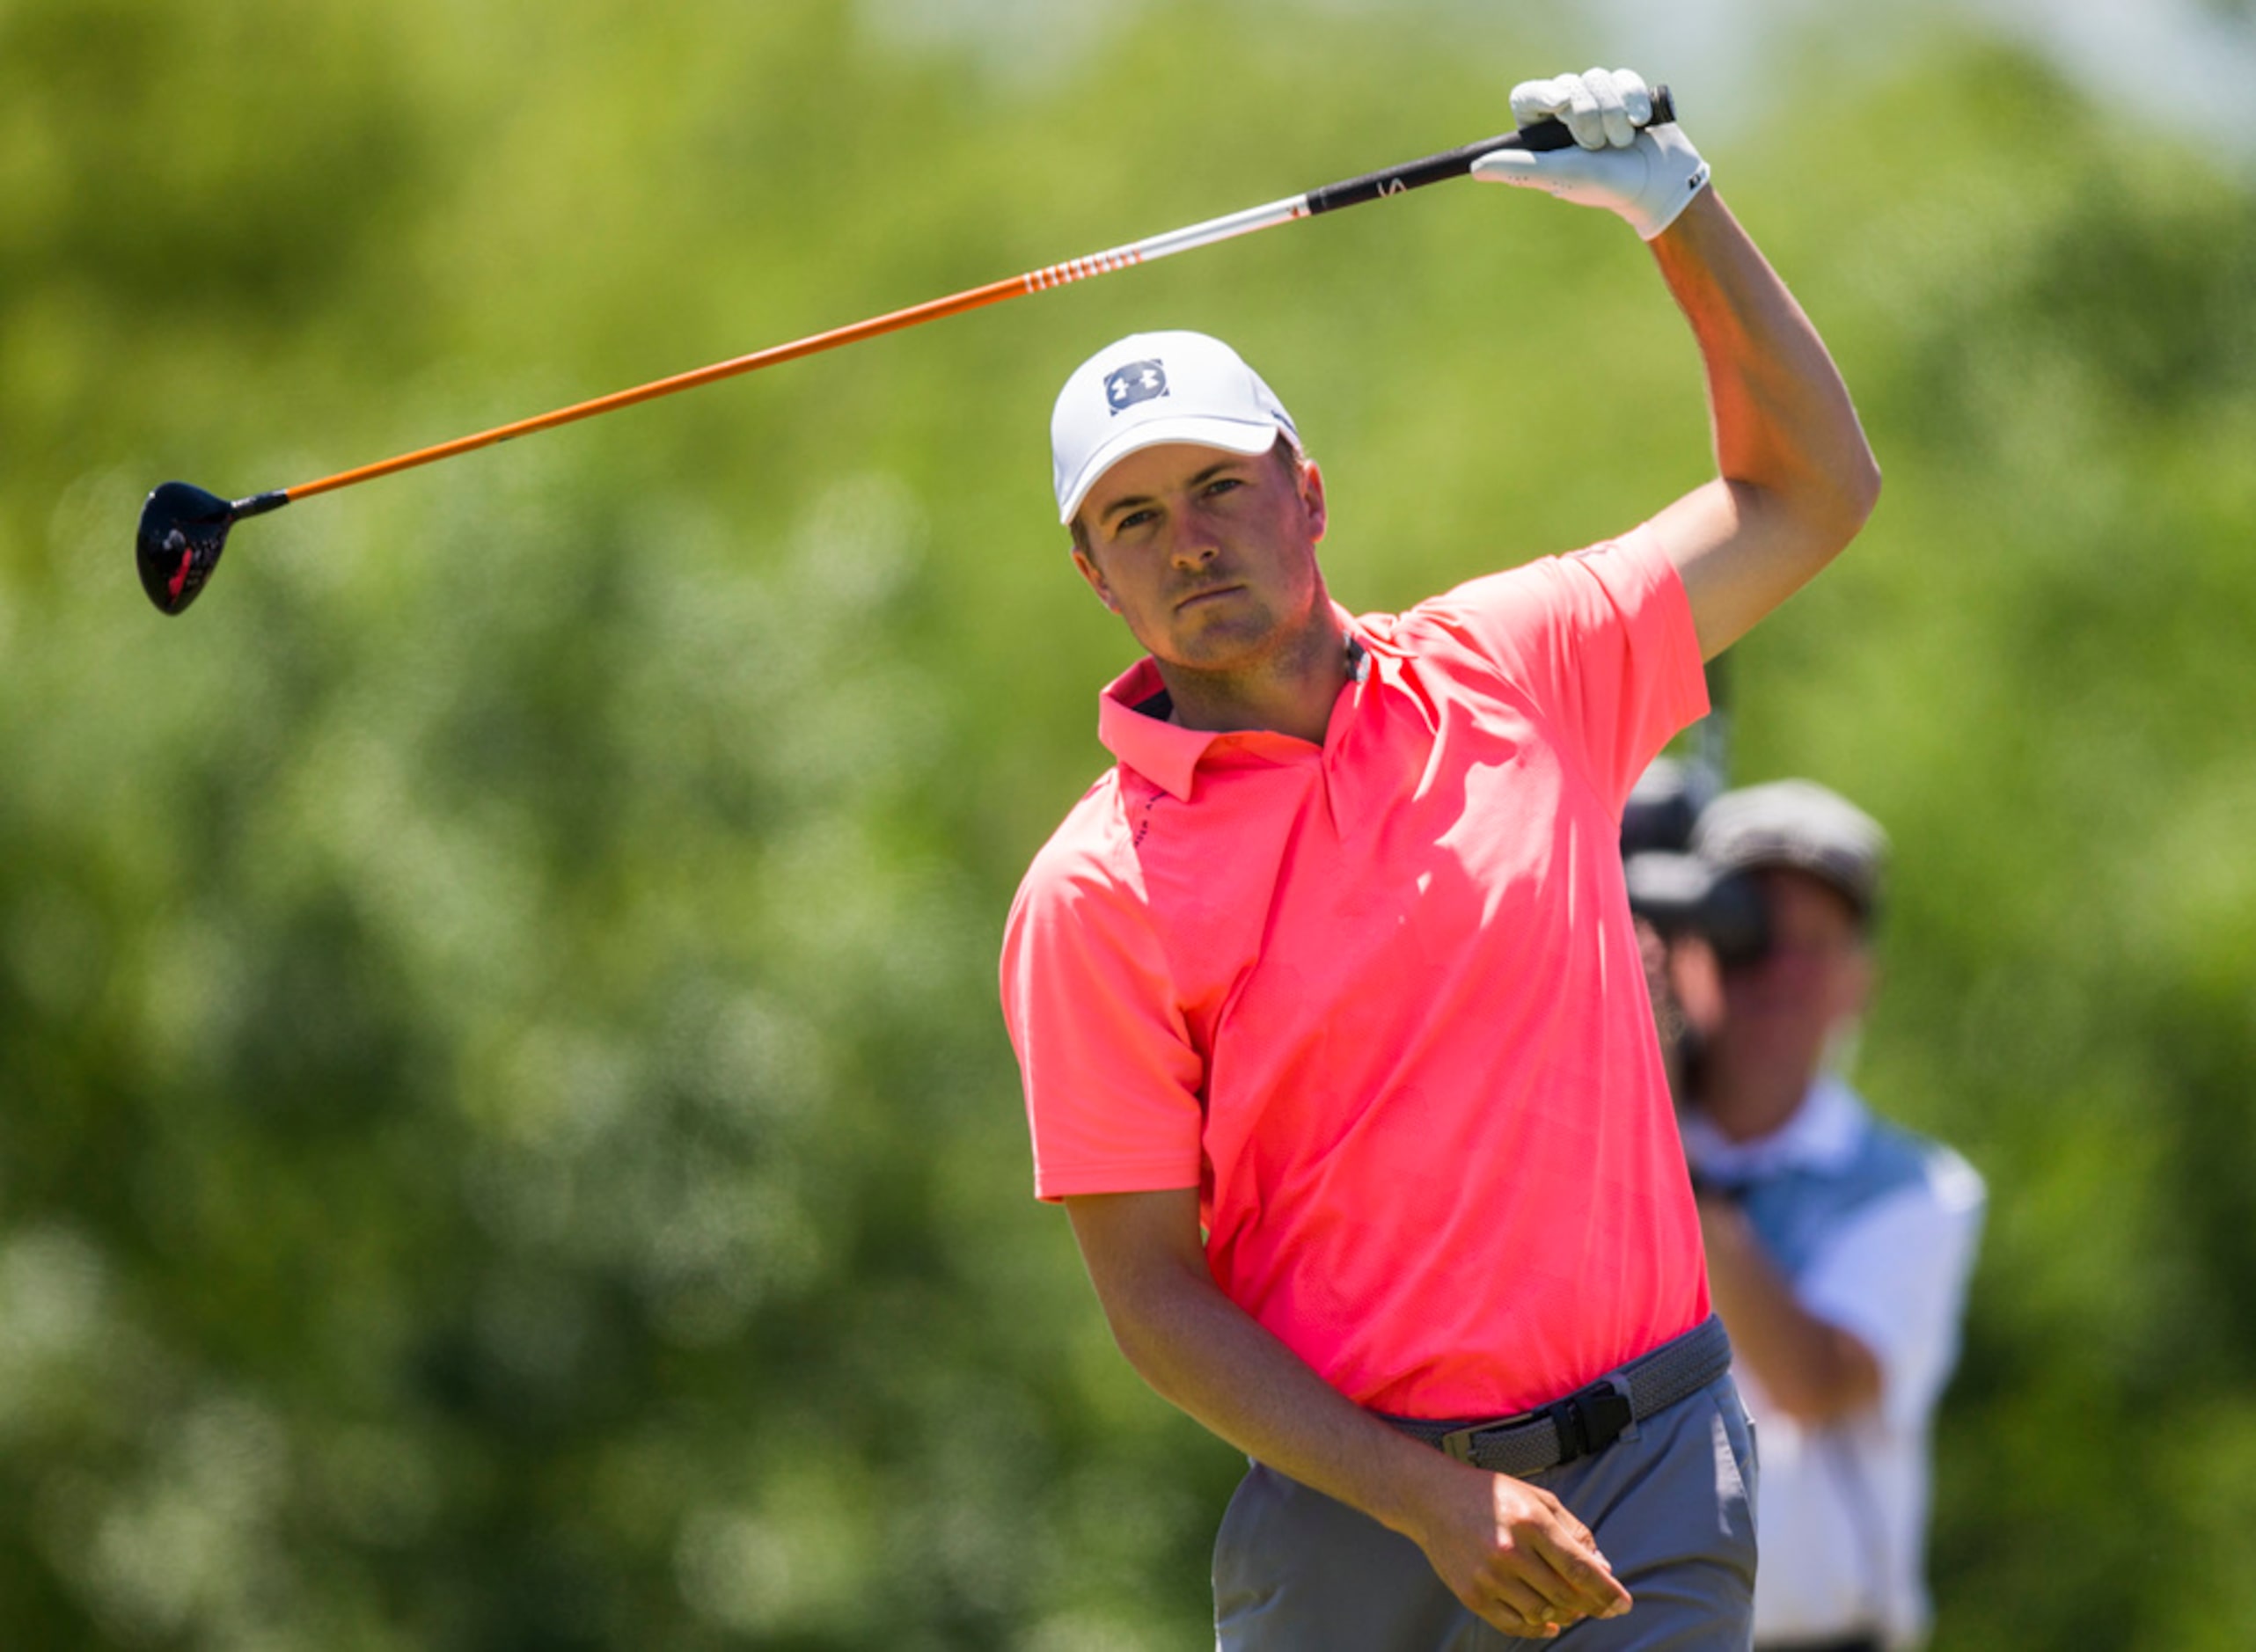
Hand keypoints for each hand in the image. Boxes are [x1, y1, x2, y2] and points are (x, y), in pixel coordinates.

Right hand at [1402, 1456, 1633, 1638]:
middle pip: (1564, 1595)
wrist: (1432, 1498)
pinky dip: (1537, 1628)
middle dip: (1591, 1606)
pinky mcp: (1471, 1594)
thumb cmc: (1492, 1495)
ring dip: (1565, 1615)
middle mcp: (1509, 1551)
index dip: (1606, 1591)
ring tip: (1572, 1608)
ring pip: (1542, 1613)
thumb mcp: (1538, 1499)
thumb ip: (1574, 1531)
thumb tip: (1603, 1568)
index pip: (1579, 1568)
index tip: (1624, 1604)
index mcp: (1531, 1522)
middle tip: (1602, 1608)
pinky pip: (1513, 1624)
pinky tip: (1549, 1622)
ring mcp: (1488, 1576)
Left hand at [1471, 67, 1710, 240]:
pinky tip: (1641, 123)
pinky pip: (1624, 77)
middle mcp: (1566, 112)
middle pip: (1567, 86)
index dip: (1542, 94)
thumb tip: (1476, 169)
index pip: (1528, 95)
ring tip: (1622, 142)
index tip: (1560, 103)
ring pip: (1597, 79)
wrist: (1659, 182)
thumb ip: (1518, 168)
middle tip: (1596, 146)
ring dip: (1614, 114)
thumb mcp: (1559, 176)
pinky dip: (1634, 101)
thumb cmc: (1605, 184)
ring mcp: (1596, 99)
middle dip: (1587, 116)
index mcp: (1542, 131)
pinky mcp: (1625, 92)